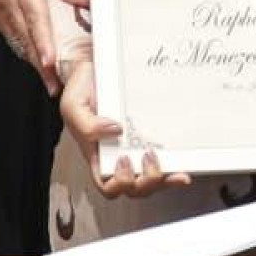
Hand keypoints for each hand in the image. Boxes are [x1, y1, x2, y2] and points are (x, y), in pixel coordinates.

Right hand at [0, 0, 88, 93]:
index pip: (35, 20)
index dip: (42, 44)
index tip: (49, 62)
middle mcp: (7, 2)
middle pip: (26, 39)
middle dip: (40, 66)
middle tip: (55, 86)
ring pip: (17, 40)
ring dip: (31, 61)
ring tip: (47, 80)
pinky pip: (9, 34)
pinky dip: (21, 48)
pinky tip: (32, 58)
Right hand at [58, 59, 190, 198]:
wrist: (95, 67)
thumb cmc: (82, 89)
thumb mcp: (73, 106)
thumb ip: (87, 124)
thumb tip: (114, 131)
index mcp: (97, 155)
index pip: (107, 186)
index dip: (119, 183)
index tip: (125, 159)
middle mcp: (118, 156)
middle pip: (133, 188)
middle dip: (144, 183)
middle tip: (149, 157)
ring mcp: (136, 148)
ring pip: (150, 181)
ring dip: (162, 180)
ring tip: (168, 164)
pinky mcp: (151, 137)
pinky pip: (164, 161)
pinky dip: (173, 169)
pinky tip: (182, 167)